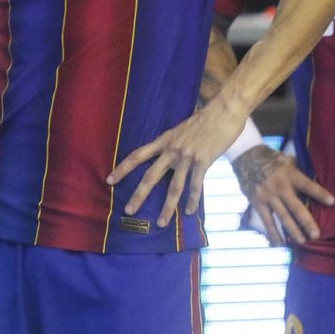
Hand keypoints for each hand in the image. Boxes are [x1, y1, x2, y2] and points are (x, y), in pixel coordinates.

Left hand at [107, 98, 246, 228]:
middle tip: (128, 211)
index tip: (109, 181)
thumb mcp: (184, 126)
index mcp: (165, 140)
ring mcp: (187, 157)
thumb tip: (176, 147)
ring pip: (174, 187)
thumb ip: (177, 139)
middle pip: (151, 176)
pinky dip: (192, 200)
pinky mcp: (203, 161)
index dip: (123, 168)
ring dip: (167, 207)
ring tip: (160, 223)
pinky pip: (196, 185)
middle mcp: (172, 150)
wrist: (225, 110)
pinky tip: (189, 211)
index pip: (138, 155)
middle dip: (139, 195)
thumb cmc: (208, 116)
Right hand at [233, 145, 334, 245]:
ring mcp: (268, 197)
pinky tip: (280, 245)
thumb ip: (299, 170)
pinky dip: (273, 234)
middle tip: (316, 235)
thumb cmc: (272, 159)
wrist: (247, 157)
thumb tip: (316, 174)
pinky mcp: (258, 204)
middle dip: (306, 222)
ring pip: (282, 217)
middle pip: (296, 207)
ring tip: (302, 242)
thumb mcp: (287, 160)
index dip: (320, 193)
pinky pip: (267, 221)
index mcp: (290, 175)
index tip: (332, 202)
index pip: (308, 185)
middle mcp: (280, 188)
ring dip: (292, 231)